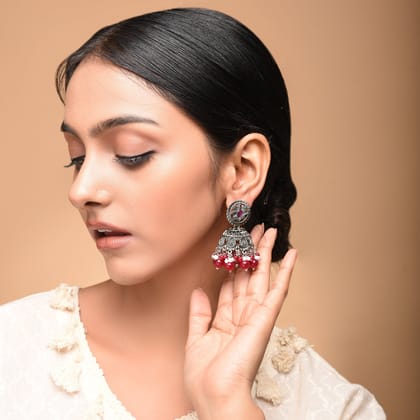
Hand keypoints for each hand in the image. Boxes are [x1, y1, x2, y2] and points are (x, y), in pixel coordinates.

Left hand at [184, 224, 296, 418]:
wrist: (216, 396)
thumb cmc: (205, 376)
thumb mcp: (196, 340)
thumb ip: (198, 315)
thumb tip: (198, 291)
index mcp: (226, 320)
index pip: (230, 284)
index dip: (230, 264)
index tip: (231, 246)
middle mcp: (243, 314)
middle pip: (247, 275)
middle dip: (250, 252)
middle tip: (254, 230)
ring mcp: (256, 314)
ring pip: (262, 276)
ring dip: (266, 253)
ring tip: (270, 231)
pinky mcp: (266, 318)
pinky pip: (278, 290)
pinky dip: (286, 271)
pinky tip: (292, 255)